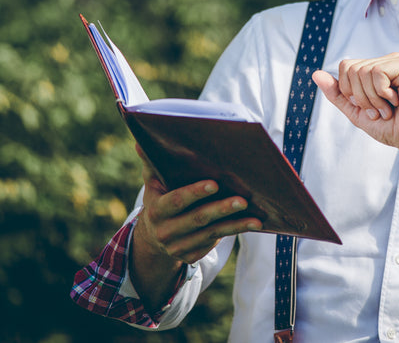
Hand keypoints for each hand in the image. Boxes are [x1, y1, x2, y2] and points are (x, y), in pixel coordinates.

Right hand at [131, 145, 260, 266]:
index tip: (215, 183)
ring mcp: (178, 248)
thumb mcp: (153, 182)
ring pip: (211, 234)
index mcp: (155, 210)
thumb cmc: (160, 198)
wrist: (154, 235)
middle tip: (243, 200)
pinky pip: (215, 243)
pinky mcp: (191, 256)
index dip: (195, 193)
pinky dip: (234, 233)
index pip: (176, 201)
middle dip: (221, 209)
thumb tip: (141, 141)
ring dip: (235, 225)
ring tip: (257, 218)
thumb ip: (151, 163)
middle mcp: (165, 232)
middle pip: (197, 219)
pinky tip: (252, 224)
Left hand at [312, 53, 398, 159]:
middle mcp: (387, 61)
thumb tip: (315, 74)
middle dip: (360, 97)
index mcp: (375, 69)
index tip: (368, 107)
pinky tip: (397, 101)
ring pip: (363, 71)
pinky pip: (377, 73)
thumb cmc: (391, 127)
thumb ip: (337, 93)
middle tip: (379, 110)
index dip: (349, 90)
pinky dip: (382, 94)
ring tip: (388, 108)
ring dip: (372, 98)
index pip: (345, 66)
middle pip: (351, 69)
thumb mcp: (356, 111)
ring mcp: (398, 61)